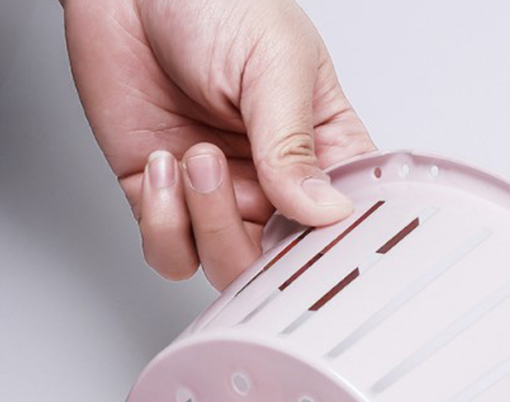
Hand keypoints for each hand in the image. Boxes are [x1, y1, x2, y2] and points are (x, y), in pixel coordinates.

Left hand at [63, 0, 375, 289]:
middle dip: (262, 247)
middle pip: (285, 264)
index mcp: (322, 152)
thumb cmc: (215, 2)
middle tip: (244, 190)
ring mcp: (220, 197)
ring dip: (208, 223)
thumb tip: (324, 209)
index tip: (319, 237)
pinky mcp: (164, 200)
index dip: (335, 245)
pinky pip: (170, 253)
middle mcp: (274, 185)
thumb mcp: (274, 64)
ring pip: (228, 267)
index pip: (346, 222)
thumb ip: (293, 145)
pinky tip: (163, 166)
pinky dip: (163, 224)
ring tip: (197, 157)